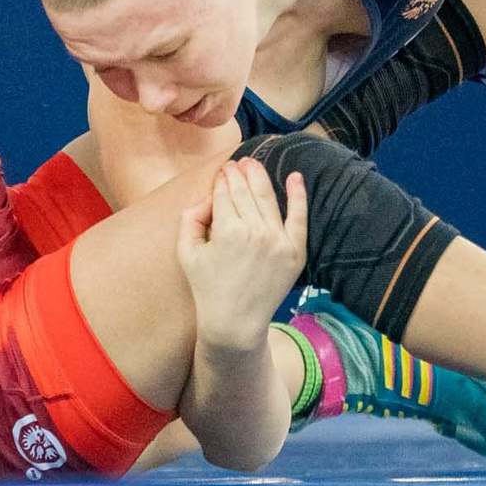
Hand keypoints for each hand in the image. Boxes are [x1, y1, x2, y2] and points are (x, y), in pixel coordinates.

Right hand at [176, 159, 307, 352]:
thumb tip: (207, 197)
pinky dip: (299, 195)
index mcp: (227, 229)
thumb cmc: (207, 287)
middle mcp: (255, 231)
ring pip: (268, 198)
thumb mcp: (186, 252)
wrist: (235, 322)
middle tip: (236, 163)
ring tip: (253, 165)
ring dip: (260, 177)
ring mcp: (278, 241)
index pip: (225, 193)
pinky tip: (295, 177)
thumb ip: (190, 219)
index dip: (222, 179)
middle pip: (246, 191)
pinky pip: (299, 217)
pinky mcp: (295, 252)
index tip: (222, 171)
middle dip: (239, 173)